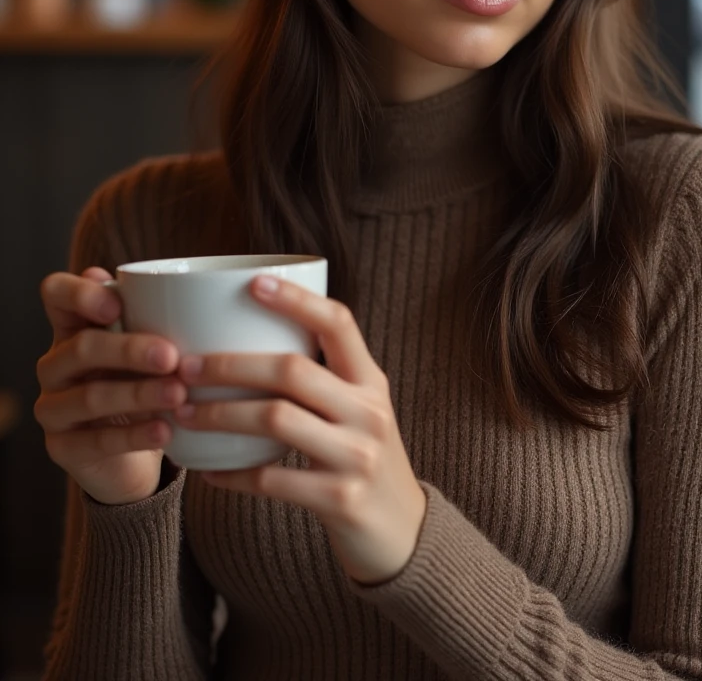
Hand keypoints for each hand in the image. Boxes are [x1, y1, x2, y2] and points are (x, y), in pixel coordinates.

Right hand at [35, 267, 187, 504]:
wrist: (134, 456)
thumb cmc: (146, 383)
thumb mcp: (152, 349)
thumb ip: (161, 319)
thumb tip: (196, 295)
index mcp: (74, 327)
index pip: (56, 293)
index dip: (79, 294)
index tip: (117, 307)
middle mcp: (56, 364)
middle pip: (81, 347)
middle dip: (129, 350)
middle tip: (172, 357)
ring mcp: (53, 407)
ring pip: (90, 396)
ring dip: (138, 394)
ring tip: (178, 395)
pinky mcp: (62, 447)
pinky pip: (96, 440)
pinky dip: (135, 435)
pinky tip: (164, 431)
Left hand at [173, 275, 426, 585]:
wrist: (402, 534)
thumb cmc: (362, 459)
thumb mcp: (358, 410)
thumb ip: (324, 378)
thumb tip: (251, 334)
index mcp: (370, 380)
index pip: (339, 323)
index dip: (297, 300)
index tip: (254, 282)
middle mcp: (369, 411)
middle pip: (292, 370)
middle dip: (230, 364)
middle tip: (186, 366)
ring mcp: (357, 456)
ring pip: (275, 419)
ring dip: (220, 414)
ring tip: (185, 412)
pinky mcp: (340, 500)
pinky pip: (270, 480)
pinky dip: (230, 473)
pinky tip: (207, 470)